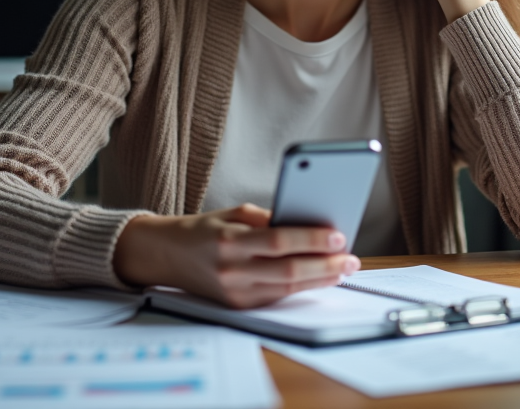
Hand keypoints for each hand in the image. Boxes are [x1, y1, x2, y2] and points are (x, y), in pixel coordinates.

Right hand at [112, 203, 359, 308]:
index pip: (279, 240)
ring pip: (286, 288)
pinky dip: (301, 288)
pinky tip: (320, 278)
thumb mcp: (232, 213)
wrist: (167, 255)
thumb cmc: (204, 229)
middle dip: (325, 265)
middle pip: (288, 271)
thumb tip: (306, 223)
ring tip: (343, 269)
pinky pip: (276, 298)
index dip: (312, 239)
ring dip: (320, 279)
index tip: (338, 235)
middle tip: (351, 258)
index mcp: (229, 240)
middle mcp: (231, 269)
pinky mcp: (237, 306)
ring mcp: (234, 292)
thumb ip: (267, 218)